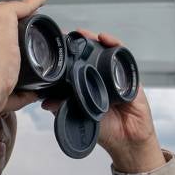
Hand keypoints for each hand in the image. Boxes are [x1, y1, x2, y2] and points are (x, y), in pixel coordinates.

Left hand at [42, 28, 165, 172]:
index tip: (58, 47)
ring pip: (105, 51)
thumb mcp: (80, 117)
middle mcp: (100, 77)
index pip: (77, 65)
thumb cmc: (105, 129)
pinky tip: (106, 39)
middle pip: (90, 54)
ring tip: (84, 34)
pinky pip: (123, 56)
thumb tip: (44, 102)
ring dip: (95, 40)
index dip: (68, 55)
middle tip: (68, 36)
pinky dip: (115, 45)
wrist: (127, 140)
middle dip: (80, 43)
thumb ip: (64, 108)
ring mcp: (115, 75)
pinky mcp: (129, 75)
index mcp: (87, 85)